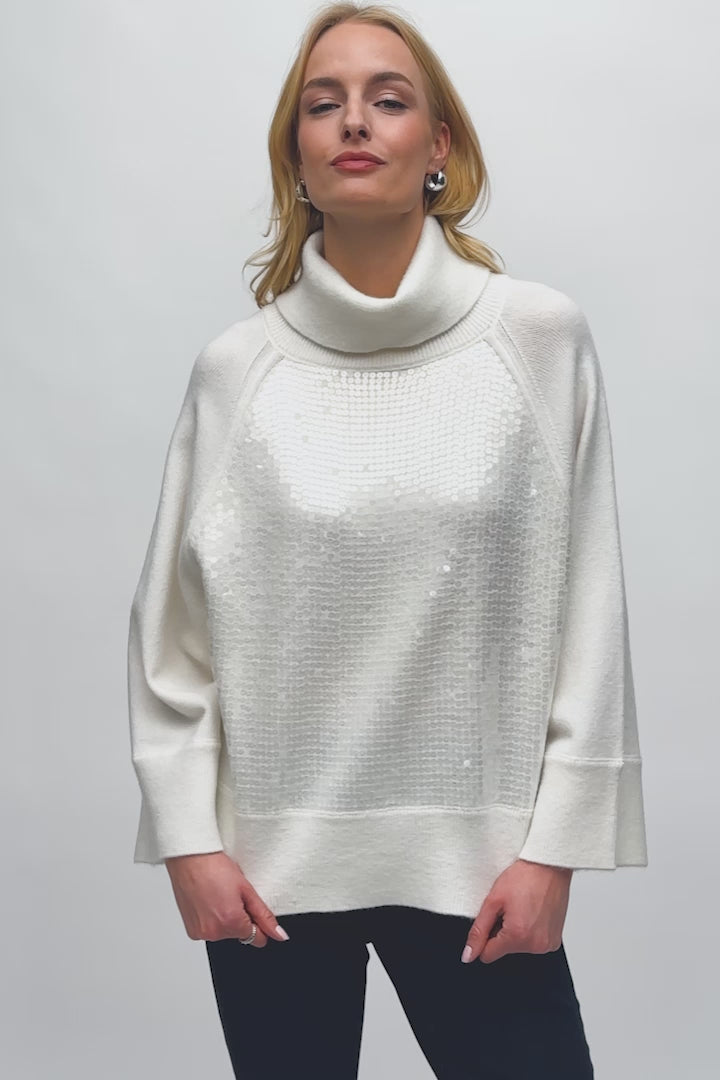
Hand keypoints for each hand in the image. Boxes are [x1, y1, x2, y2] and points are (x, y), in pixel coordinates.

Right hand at [164, 851, 289, 947]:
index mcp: (231, 923)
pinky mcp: (191, 931)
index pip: (258, 939)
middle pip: (239, 934)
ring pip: (224, 933)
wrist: (190, 859)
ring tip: (219, 896)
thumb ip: (264, 915)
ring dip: (225, 919)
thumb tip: (279, 934)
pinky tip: (209, 901)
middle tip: (232, 896)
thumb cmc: (215, 867)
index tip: (251, 907)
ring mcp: (200, 933)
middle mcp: (214, 933)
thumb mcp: (247, 889)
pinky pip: (209, 931)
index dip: (258, 922)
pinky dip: (211, 920)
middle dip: (240, 918)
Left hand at [462, 858, 572, 963]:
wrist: (548, 865)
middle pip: (505, 950)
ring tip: (523, 908)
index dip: (485, 937)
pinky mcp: (556, 941)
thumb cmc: (524, 877)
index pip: (488, 955)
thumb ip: (478, 931)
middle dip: (502, 932)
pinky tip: (533, 912)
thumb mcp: (493, 901)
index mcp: (518, 937)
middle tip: (510, 909)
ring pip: (519, 947)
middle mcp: (535, 946)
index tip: (492, 918)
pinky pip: (534, 943)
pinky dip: (530, 931)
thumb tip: (468, 955)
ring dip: (517, 932)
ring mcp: (548, 944)